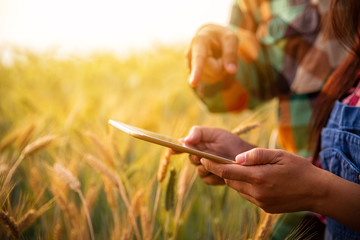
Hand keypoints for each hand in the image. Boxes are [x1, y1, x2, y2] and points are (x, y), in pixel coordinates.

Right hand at [183, 126, 253, 184]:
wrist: (247, 157)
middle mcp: (198, 157)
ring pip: (199, 171)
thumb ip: (198, 133)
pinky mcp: (211, 178)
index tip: (173, 150)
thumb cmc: (231, 142)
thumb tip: (183, 140)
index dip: (176, 149)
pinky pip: (207, 179)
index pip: (182, 147)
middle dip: (197, 157)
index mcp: (197, 144)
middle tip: (203, 156)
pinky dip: (215, 175)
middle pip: (191, 159)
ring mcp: (204, 169)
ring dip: (208, 167)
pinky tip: (223, 171)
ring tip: (219, 163)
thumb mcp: (215, 133)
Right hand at [187, 24, 237, 86]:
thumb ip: (231, 53)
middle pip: (215, 72)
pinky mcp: (192, 73)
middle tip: (221, 53)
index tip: (193, 83)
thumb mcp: (230, 39)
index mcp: (199, 41)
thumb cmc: (220, 37)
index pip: (199, 58)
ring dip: (219, 70)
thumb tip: (232, 71)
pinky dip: (215, 74)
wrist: (208, 36)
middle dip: (223, 66)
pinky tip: (211, 63)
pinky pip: (210, 80)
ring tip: (215, 57)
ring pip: (212, 77)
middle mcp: (190, 54)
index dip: (197, 71)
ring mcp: (189, 65)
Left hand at [200, 148, 323, 212]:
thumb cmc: (299, 169)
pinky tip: (254, 179)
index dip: (212, 165)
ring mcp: (261, 202)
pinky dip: (245, 187)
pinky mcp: (265, 207)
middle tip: (218, 160)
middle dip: (222, 171)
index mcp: (259, 177)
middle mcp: (257, 192)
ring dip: (235, 179)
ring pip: (238, 189)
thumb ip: (255, 155)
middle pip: (230, 181)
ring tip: (238, 169)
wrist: (317, 191)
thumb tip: (236, 159)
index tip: (203, 158)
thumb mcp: (279, 155)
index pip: (226, 172)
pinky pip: (248, 196)